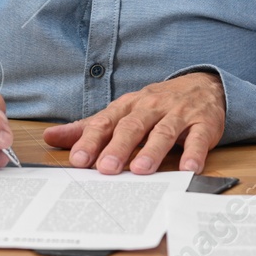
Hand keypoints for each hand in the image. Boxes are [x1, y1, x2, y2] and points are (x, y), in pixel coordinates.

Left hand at [42, 72, 225, 174]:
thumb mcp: (122, 112)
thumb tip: (50, 137)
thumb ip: (89, 127)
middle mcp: (151, 107)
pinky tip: (188, 168)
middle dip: (118, 148)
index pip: (106, 123)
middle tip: (105, 169)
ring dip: (152, 151)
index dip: (91, 141)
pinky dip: (194, 153)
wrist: (204, 85)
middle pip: (132, 127)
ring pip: (163, 132)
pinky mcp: (204, 123)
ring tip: (141, 170)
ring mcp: (178, 114)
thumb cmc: (157, 105)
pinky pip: (198, 138)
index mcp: (128, 106)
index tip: (78, 159)